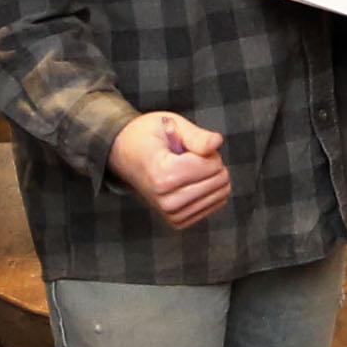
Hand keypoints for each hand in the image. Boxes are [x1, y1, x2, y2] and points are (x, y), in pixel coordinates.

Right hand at [110, 110, 232, 229]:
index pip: (213, 165)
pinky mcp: (178, 221)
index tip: (187, 145)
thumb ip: (196, 136)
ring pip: (220, 194)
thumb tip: (217, 143)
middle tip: (188, 156)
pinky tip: (190, 181)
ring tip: (186, 167)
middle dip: (211, 162)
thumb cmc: (148, 137)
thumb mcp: (169, 125)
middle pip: (220, 180)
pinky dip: (208, 189)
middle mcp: (167, 201)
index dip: (208, 149)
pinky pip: (214, 204)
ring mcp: (172, 214)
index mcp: (163, 176)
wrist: (125, 156)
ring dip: (210, 176)